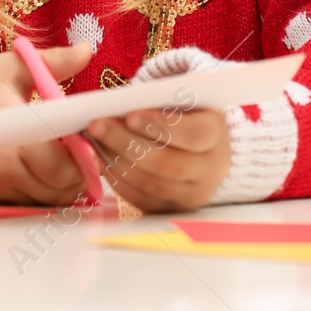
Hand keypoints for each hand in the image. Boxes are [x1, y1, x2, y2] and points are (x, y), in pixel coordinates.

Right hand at [0, 41, 94, 205]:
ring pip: (44, 200)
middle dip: (79, 172)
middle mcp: (0, 168)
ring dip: (60, 185)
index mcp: (10, 133)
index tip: (91, 141)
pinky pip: (22, 204)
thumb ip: (52, 62)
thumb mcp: (10, 67)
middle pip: (58, 187)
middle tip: (85, 152)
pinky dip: (37, 193)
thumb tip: (87, 51)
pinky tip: (40, 171)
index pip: (61, 163)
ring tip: (66, 160)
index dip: (84, 157)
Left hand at [85, 105, 229, 211]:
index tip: (130, 114)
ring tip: (94, 143)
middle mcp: (210, 170)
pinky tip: (101, 161)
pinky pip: (142, 200)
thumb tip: (118, 106)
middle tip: (98, 126)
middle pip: (168, 164)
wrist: (203, 147)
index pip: (192, 134)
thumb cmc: (185, 115)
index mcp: (216, 135)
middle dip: (127, 144)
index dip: (160, 126)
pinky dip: (118, 181)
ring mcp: (193, 195)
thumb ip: (157, 102)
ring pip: (152, 186)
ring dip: (117, 162)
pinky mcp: (173, 210)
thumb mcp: (182, 100)